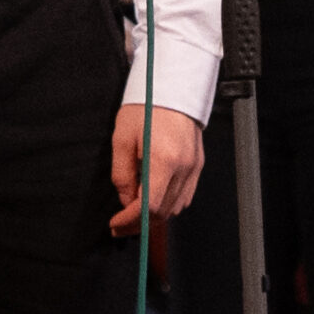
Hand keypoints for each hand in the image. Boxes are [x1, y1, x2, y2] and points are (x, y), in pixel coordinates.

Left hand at [110, 104, 203, 236]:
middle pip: (164, 212)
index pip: (149, 206)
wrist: (172, 88)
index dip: (130, 220)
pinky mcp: (198, 166)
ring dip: (155, 215)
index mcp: (163, 160)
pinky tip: (154, 197)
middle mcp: (183, 168)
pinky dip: (168, 203)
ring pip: (176, 208)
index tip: (115, 225)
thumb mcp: (122, 138)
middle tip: (120, 224)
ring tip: (134, 211)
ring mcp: (194, 168)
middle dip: (140, 223)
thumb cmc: (145, 107)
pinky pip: (185, 196)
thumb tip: (125, 200)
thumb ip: (122, 174)